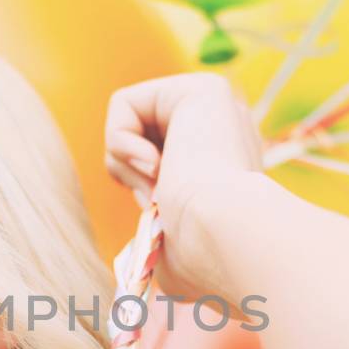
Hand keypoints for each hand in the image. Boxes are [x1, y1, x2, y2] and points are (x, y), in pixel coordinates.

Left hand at [103, 72, 264, 308]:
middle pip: (140, 141)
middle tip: (160, 202)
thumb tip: (141, 252)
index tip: (166, 217)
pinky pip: (123, 103)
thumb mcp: (169, 253)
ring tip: (163, 185)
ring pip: (128, 123)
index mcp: (225, 170)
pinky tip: (156, 166)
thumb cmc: (204, 261)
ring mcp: (221, 109)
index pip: (159, 168)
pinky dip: (120, 141)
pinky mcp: (204, 87)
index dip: (146, 192)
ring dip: (127, 166)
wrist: (228, 240)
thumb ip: (156, 237)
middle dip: (134, 177)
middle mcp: (226, 134)